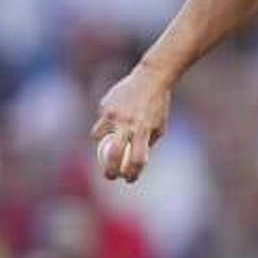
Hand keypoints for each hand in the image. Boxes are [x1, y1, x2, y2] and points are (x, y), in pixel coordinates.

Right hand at [91, 63, 172, 182]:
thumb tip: (134, 162)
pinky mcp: (105, 105)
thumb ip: (146, 144)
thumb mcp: (159, 127)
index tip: (129, 179)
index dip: (132, 174)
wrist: (151, 78)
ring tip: (111, 135)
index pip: (136, 160)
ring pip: (99, 137)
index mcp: (143, 130)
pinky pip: (102, 121)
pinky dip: (107, 122)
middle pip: (113, 154)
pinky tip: (119, 111)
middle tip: (110, 176)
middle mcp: (127, 123)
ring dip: (102, 142)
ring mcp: (113, 114)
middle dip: (109, 170)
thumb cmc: (158, 106)